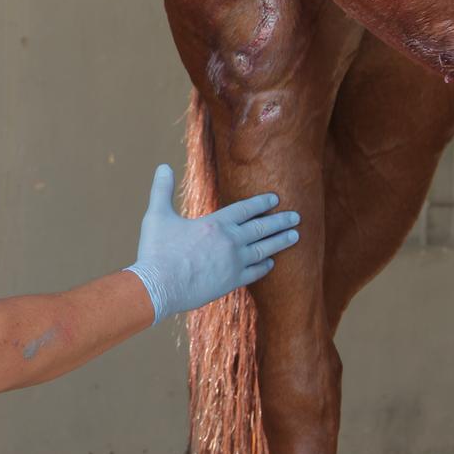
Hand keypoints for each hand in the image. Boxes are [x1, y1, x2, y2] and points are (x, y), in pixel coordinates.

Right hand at [124, 164, 300, 323]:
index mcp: (215, 223)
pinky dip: (265, 266)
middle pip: (262, 227)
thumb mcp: (156, 215)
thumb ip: (162, 190)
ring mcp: (233, 263)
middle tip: (296, 217)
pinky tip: (271, 263)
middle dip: (280, 221)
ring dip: (280, 241)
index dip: (262, 202)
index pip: (246, 208)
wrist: (158, 286)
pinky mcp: (231, 282)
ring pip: (264, 249)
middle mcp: (230, 241)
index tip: (276, 199)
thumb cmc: (156, 250)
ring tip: (295, 236)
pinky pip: (255, 272)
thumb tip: (162, 166)